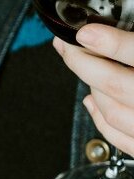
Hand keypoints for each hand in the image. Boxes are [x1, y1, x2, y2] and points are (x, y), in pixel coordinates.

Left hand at [54, 24, 133, 153]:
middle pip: (115, 84)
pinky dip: (100, 117)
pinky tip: (91, 101)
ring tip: (87, 69)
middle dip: (84, 64)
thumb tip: (114, 33)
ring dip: (93, 88)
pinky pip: (118, 136)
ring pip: (112, 111)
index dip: (111, 44)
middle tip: (69, 48)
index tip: (85, 34)